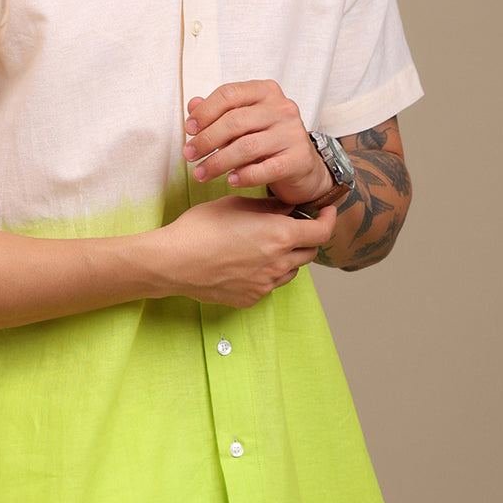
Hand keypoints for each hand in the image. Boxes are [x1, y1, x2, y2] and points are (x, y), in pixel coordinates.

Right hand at [161, 195, 336, 307]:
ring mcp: (266, 284)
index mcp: (280, 235)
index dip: (328, 220)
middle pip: (310, 252)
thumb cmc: (200, 228)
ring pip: (291, 270)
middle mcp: (279, 262)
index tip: (324, 212)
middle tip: (289, 225)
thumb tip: (286, 207)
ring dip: (287, 256)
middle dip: (305, 237)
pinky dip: (267, 272)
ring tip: (264, 243)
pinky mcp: (251, 297)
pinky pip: (270, 284)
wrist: (173, 262)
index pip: (321, 232)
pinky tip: (245, 261)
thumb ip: (268, 207)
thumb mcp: (236, 205)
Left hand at [182, 80, 333, 207]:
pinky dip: (244, 176)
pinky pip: (266, 169)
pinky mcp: (299, 159)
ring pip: (247, 147)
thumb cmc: (267, 141)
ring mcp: (293, 133)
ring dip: (218, 162)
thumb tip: (192, 104)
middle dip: (206, 140)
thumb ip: (218, 112)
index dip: (204, 111)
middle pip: (235, 121)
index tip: (189, 129)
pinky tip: (230, 180)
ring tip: (200, 174)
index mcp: (266, 91)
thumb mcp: (242, 123)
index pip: (229, 93)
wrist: (302, 167)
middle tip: (189, 155)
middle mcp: (282, 108)